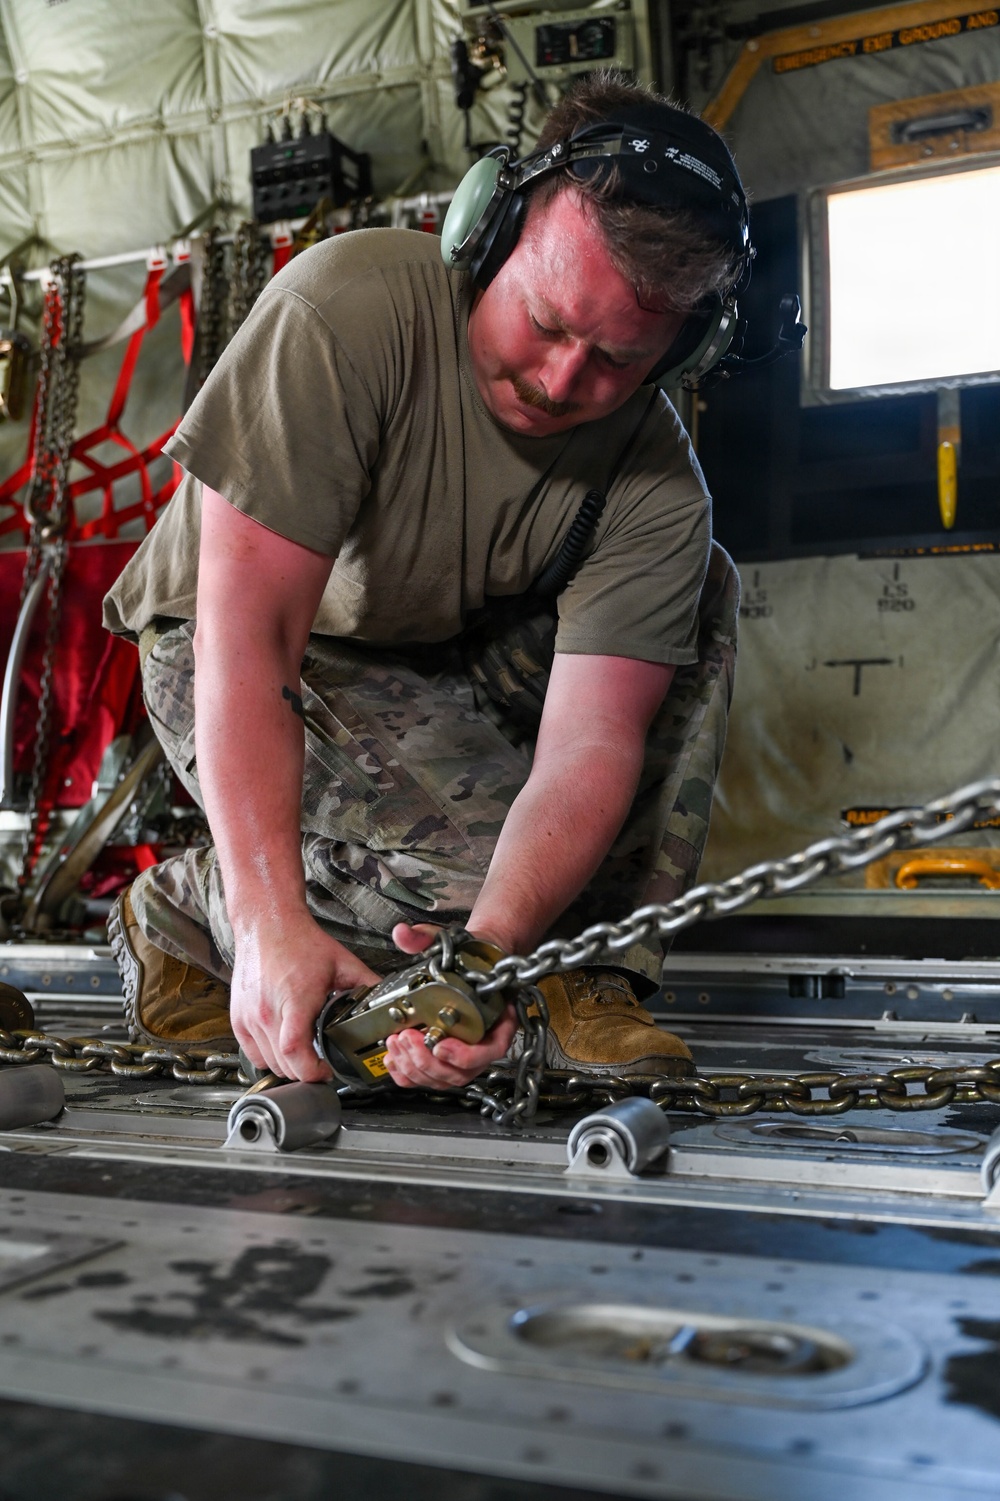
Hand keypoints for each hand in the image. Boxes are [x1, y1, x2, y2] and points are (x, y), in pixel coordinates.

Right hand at [231, 912, 379, 1082]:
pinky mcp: (238, 1018)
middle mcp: (267, 1011)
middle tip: (320, 1063)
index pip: (295, 1051)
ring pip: (268, 1062)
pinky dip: (268, 1057)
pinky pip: (251, 1053)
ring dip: (287, 1064)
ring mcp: (249, 1016)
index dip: (312, 1071)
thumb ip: (366, 984)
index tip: (326, 1071)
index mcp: (295, 999)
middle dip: (305, 1070)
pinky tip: (282, 1045)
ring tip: (304, 1052)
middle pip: (284, 1064)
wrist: (266, 925)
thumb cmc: (299, 941)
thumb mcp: (342, 962)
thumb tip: (387, 999)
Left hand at [387, 921, 517, 1088]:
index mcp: (498, 1018)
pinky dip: (410, 1076)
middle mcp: (484, 1041)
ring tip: (398, 1044)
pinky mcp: (445, 1058)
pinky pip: (431, 1079)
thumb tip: (404, 933)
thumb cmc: (469, 959)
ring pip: (444, 1079)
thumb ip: (426, 936)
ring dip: (417, 1069)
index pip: (490, 1051)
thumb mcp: (452, 942)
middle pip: (461, 1072)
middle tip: (408, 1038)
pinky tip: (395, 1061)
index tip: (441, 1046)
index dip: (465, 1056)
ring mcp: (465, 1053)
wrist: (471, 964)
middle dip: (429, 1061)